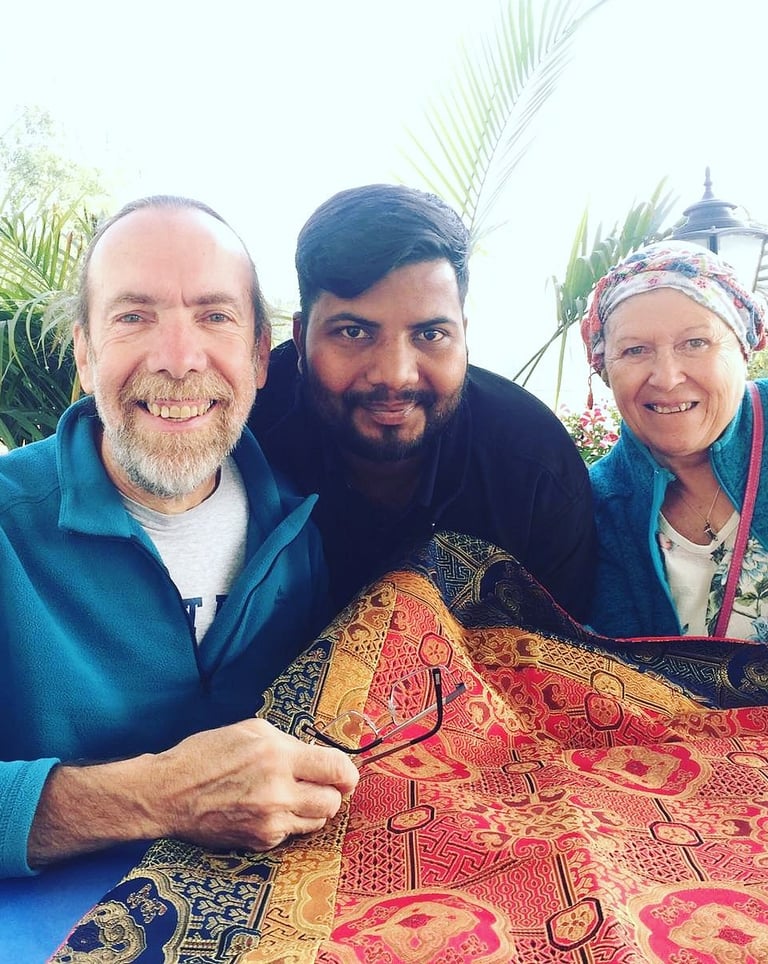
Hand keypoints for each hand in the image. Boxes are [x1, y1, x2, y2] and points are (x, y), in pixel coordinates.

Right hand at [28, 719, 358, 867]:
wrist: (168, 793)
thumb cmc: (206, 754)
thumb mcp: (251, 731)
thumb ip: (290, 743)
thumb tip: (319, 755)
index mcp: (278, 756)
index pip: (337, 769)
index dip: (347, 771)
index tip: (346, 771)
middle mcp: (278, 791)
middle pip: (334, 802)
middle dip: (332, 791)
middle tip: (320, 783)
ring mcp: (270, 821)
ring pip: (317, 821)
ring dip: (313, 808)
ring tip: (293, 794)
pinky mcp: (260, 842)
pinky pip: (292, 833)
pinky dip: (289, 821)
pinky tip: (270, 808)